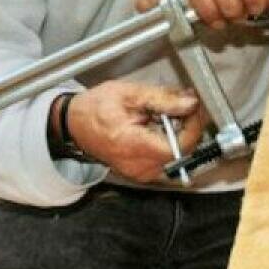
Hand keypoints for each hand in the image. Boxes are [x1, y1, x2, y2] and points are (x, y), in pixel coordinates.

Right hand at [67, 80, 209, 183]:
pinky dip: (167, 143)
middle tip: (182, 105)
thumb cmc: (94, 109)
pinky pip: (164, 161)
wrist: (74, 125)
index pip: (181, 146)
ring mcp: (140, 173)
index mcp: (135, 146)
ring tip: (166, 115)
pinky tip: (157, 128)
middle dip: (187, 127)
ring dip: (178, 135)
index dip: (193, 126)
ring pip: (176, 157)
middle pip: (182, 152)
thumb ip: (163, 99)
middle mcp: (139, 166)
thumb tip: (190, 104)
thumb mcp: (130, 94)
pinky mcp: (140, 174)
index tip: (194, 107)